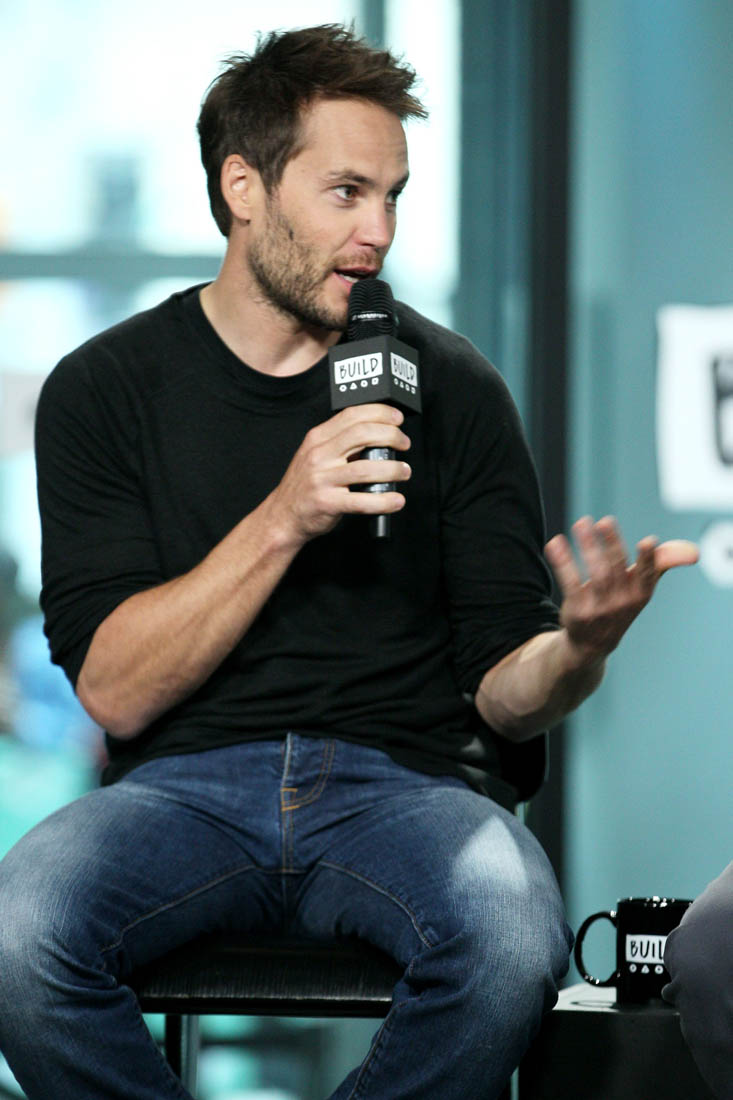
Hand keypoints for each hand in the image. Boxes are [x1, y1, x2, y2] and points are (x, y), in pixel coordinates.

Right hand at [267, 403, 411, 544]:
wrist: (284, 515)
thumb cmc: (306, 485)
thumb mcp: (317, 455)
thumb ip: (341, 443)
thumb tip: (379, 435)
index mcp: (318, 438)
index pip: (352, 415)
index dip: (380, 413)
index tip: (397, 419)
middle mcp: (319, 455)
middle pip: (362, 434)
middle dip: (391, 436)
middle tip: (404, 444)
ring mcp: (322, 479)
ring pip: (366, 468)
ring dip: (393, 469)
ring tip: (404, 472)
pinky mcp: (327, 503)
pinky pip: (362, 501)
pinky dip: (384, 501)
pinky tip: (396, 500)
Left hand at [544, 515, 697, 663]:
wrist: (592, 643)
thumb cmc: (621, 603)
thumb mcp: (643, 586)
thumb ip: (663, 562)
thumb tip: (694, 552)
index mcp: (641, 593)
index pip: (647, 574)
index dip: (648, 559)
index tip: (648, 542)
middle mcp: (622, 602)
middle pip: (615, 569)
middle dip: (611, 545)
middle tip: (604, 521)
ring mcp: (599, 609)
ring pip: (594, 574)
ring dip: (588, 547)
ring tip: (581, 523)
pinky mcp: (577, 611)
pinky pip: (569, 583)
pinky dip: (563, 562)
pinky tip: (556, 542)